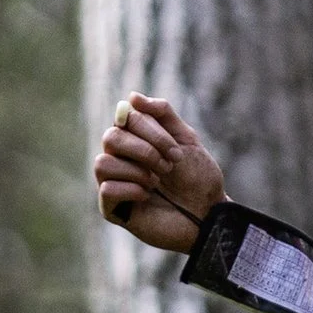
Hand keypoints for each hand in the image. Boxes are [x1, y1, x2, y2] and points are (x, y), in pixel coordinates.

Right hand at [93, 91, 226, 253]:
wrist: (209, 215)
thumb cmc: (198, 178)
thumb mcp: (186, 139)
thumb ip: (162, 114)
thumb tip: (132, 97)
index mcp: (136, 139)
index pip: (125, 118)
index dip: (150, 130)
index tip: (176, 151)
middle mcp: (121, 159)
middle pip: (111, 138)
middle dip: (144, 150)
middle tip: (168, 167)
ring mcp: (115, 183)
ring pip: (102, 163)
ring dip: (136, 171)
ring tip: (156, 182)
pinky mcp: (113, 209)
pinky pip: (105, 189)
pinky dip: (130, 189)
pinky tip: (147, 196)